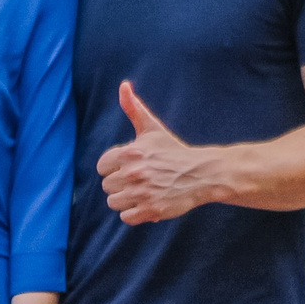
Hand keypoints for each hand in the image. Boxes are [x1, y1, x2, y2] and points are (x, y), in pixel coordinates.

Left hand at [97, 81, 217, 224]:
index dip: (114, 168)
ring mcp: (141, 193)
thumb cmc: (173, 151)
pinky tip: (148, 203)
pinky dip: (135, 213)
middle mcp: (133, 173)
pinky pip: (126, 217)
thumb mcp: (152, 129)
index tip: (131, 166)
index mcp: (129, 153)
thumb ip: (133, 108)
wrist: (202, 173)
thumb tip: (123, 86)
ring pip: (114, 202)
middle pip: (107, 186)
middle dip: (121, 184)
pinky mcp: (150, 210)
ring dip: (126, 200)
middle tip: (140, 179)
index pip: (102, 167)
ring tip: (143, 192)